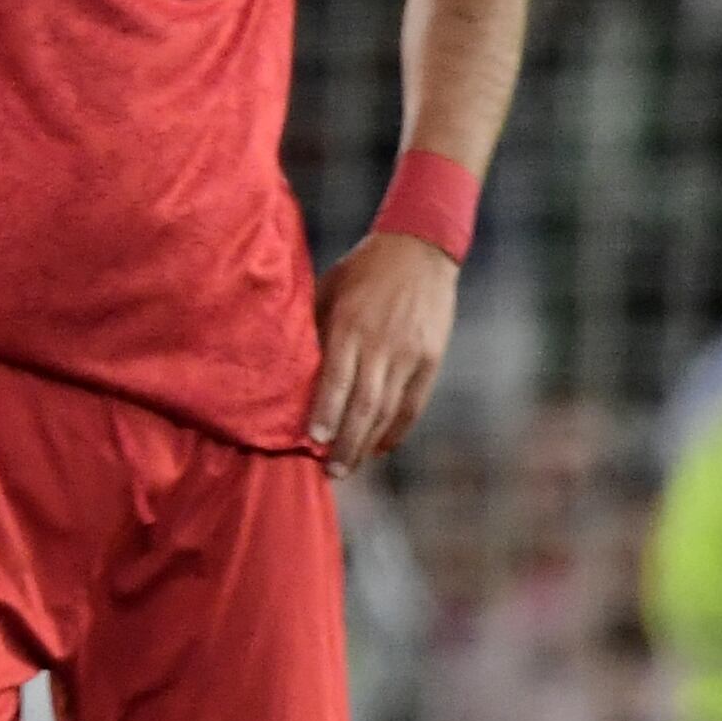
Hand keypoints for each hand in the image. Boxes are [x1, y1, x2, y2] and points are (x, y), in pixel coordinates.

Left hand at [308, 230, 455, 476]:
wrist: (420, 249)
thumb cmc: (362, 269)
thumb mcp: (327, 289)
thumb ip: (313, 329)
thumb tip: (290, 370)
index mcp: (351, 326)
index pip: (338, 379)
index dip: (326, 413)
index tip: (312, 441)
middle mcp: (383, 344)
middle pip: (365, 404)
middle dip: (346, 442)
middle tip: (330, 472)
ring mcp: (411, 353)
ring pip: (389, 409)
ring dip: (369, 443)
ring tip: (350, 467)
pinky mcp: (431, 358)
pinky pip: (414, 403)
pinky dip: (397, 429)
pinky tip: (380, 447)